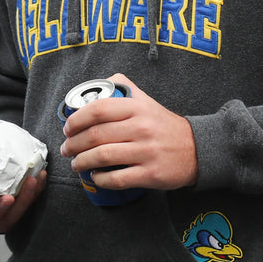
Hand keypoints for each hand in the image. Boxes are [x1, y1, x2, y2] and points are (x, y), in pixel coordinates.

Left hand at [59, 73, 197, 190]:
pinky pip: (117, 179)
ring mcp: (146, 152)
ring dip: (82, 162)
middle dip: (73, 144)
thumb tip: (102, 82)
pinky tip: (95, 177)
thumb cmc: (165, 125)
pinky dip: (101, 179)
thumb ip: (126, 87)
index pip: (98, 109)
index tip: (67, 127)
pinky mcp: (150, 174)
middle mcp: (141, 127)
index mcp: (137, 108)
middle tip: (66, 149)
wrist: (196, 148)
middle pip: (96, 135)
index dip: (76, 119)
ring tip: (76, 163)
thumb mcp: (148, 101)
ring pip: (103, 157)